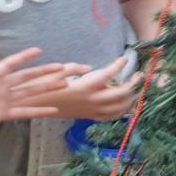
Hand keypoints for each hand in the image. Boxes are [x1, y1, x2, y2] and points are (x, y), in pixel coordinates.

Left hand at [0, 47, 87, 130]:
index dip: (23, 57)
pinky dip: (37, 111)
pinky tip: (52, 109)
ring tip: (64, 85)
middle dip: (44, 72)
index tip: (39, 51)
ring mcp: (2, 100)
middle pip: (26, 77)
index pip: (10, 64)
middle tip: (62, 67)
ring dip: (45, 89)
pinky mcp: (0, 114)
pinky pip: (22, 112)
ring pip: (28, 93)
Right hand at [21, 56, 140, 120]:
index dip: (119, 65)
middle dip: (133, 84)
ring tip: (135, 90)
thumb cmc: (46, 85)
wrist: (36, 105)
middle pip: (121, 94)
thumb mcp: (60, 70)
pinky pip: (110, 116)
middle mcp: (92, 100)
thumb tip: (90, 68)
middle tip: (139, 76)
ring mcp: (91, 110)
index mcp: (85, 86)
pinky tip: (125, 105)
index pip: (109, 74)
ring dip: (130, 99)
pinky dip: (121, 111)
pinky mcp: (88, 116)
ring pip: (119, 108)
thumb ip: (77, 68)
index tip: (125, 59)